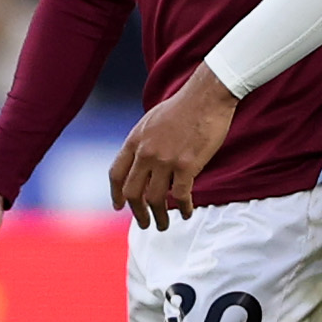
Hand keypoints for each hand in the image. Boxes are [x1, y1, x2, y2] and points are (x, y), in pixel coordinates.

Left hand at [109, 64, 236, 229]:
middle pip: (132, 192)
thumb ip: (142, 144)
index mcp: (134, 141)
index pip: (116, 174)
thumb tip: (140, 165)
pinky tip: (186, 212)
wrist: (206, 96)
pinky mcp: (187, 165)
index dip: (115, 194)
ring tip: (164, 225)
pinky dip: (183, 208)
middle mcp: (146, 153)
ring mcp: (165, 160)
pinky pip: (180, 196)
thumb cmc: (182, 107)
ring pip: (155, 199)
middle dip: (137, 213)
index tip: (119, 206)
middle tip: (144, 224)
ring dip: (159, 216)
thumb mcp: (150, 122)